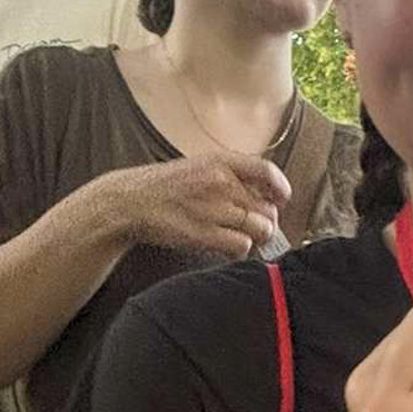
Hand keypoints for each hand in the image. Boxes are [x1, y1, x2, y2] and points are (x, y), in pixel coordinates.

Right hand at [100, 153, 290, 258]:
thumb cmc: (165, 187)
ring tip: (239, 235)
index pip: (267, 171)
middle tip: (254, 226)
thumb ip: (231, 175)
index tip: (282, 199)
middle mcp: (221, 183)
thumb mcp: (198, 165)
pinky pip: (242, 246)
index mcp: (220, 162)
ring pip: (260, 229)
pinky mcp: (205, 234)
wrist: (130, 202)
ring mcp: (213, 209)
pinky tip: (225, 245)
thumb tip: (266, 193)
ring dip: (255, 237)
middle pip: (268, 208)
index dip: (281, 188)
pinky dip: (238, 249)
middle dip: (266, 221)